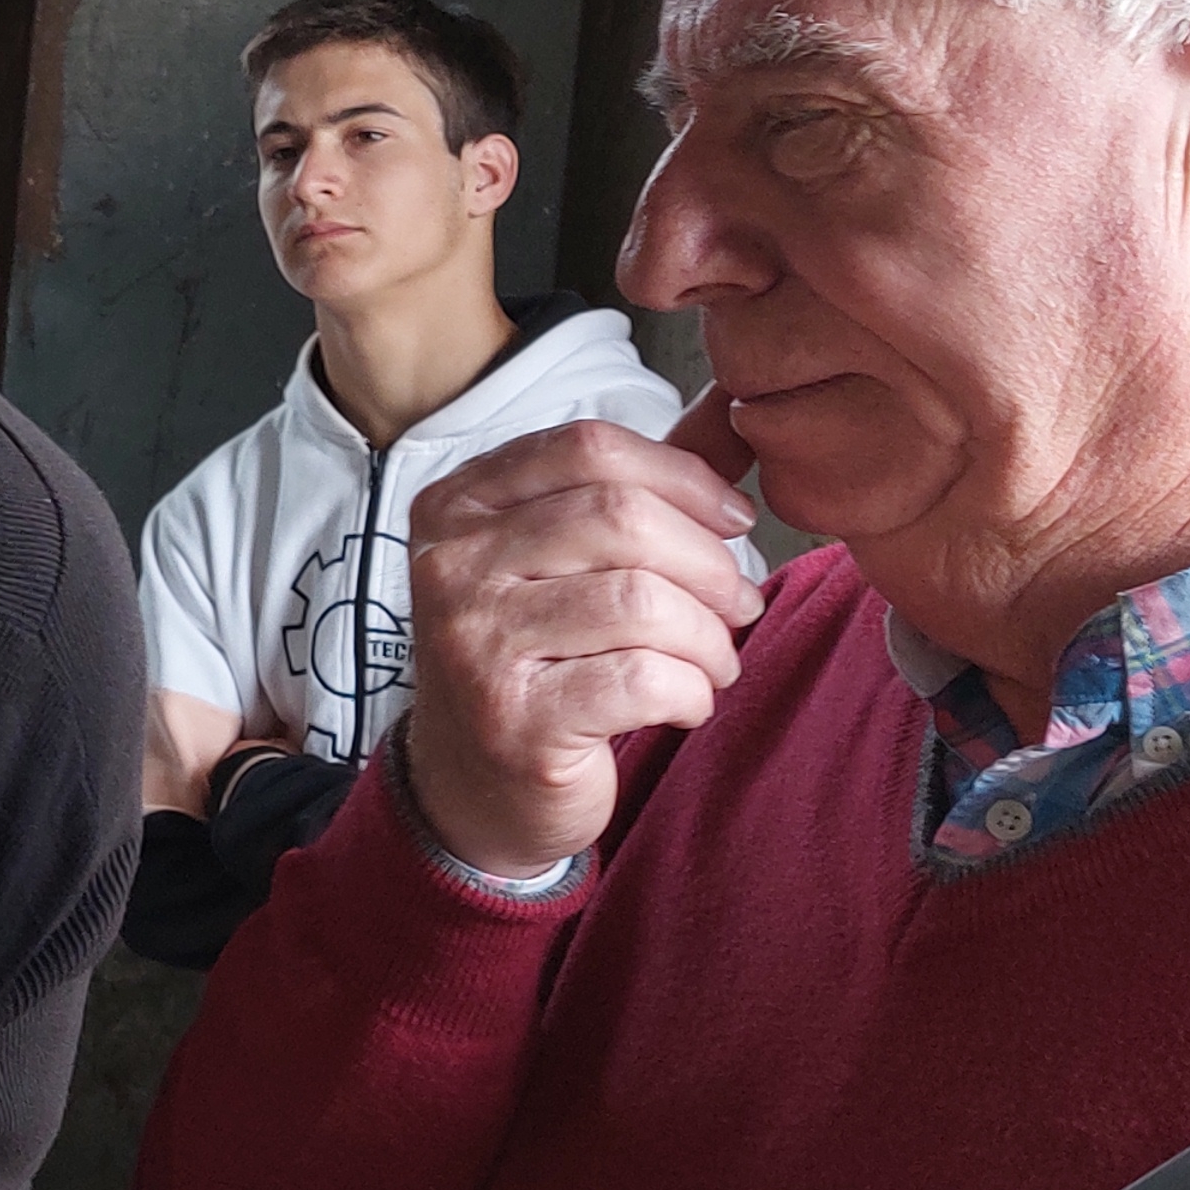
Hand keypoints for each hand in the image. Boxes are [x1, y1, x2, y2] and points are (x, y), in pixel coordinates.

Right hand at [401, 398, 765, 877]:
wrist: (474, 785)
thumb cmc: (537, 655)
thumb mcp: (565, 556)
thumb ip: (641, 482)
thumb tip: (736, 404)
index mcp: (457, 505)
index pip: (587, 448)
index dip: (684, 477)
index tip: (732, 521)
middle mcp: (450, 566)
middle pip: (619, 517)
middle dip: (709, 562)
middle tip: (739, 603)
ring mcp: (474, 644)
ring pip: (641, 602)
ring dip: (709, 637)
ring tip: (715, 660)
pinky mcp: (515, 721)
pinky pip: (643, 679)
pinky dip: (692, 691)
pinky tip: (687, 703)